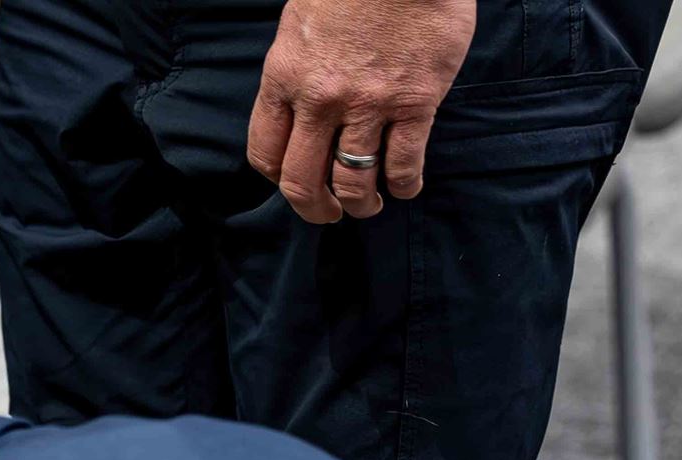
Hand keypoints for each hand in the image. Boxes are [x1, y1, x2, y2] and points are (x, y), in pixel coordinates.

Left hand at [246, 0, 475, 222]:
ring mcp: (368, 104)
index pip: (265, 152)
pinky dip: (404, 184)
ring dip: (359, 203)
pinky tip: (405, 187)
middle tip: (327, 215)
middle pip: (302, 181)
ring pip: (353, 181)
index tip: (290, 182)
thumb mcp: (301, 22)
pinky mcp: (416, 101)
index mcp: (284, 78)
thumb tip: (298, 103)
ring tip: (368, 205)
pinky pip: (403, 163)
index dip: (277, 178)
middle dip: (313, 209)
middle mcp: (320, 100)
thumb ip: (296, 68)